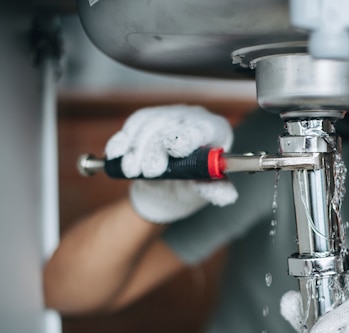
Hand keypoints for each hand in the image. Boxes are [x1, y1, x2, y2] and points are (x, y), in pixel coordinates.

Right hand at [105, 104, 237, 222]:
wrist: (166, 190)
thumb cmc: (191, 187)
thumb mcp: (204, 192)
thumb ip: (215, 191)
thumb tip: (227, 195)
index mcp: (215, 130)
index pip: (202, 128)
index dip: (188, 137)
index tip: (173, 150)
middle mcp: (193, 117)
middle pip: (171, 126)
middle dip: (156, 148)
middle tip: (148, 171)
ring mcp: (169, 115)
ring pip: (149, 125)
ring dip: (137, 148)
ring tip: (132, 170)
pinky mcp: (147, 118)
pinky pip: (133, 124)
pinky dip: (123, 140)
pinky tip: (117, 153)